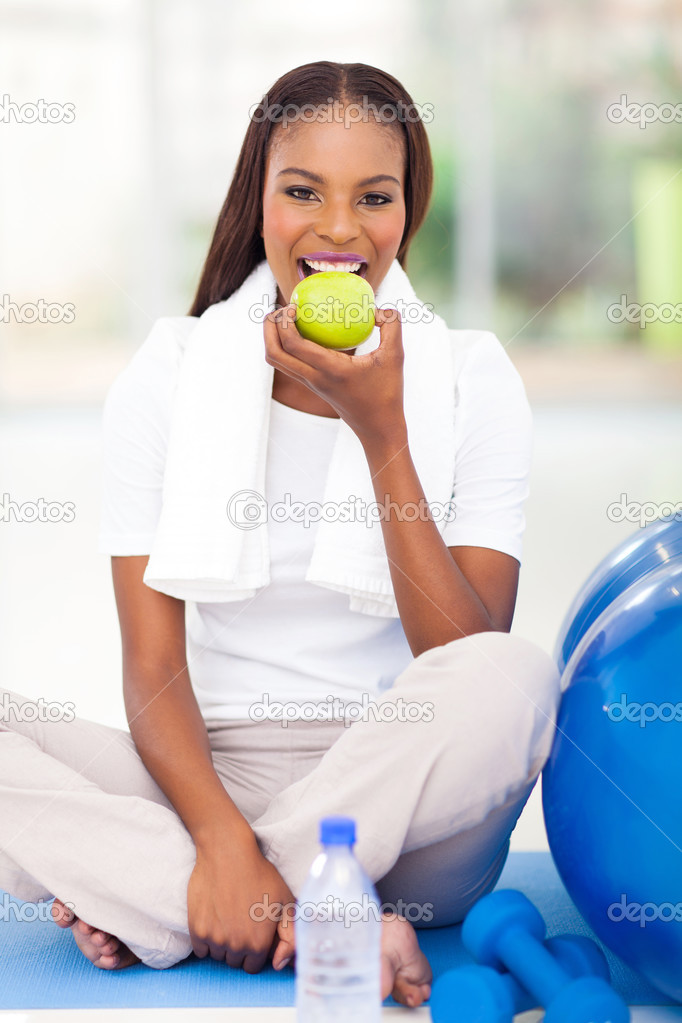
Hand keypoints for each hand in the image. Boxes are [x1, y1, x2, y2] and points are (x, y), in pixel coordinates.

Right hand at [187, 827, 294, 973]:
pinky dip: (206, 939)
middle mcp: (236, 946)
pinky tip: (214, 918)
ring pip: (218, 955)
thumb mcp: (286, 901)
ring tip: (227, 916)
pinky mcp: (197, 929)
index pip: (253, 966)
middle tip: (240, 920)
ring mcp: (215, 939)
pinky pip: (200, 949)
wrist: (228, 853)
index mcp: (259, 943)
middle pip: (235, 961)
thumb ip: (290, 936)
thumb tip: (280, 964)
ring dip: (222, 943)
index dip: (255, 949)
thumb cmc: (260, 874)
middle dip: (239, 947)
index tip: (253, 932)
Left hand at [263, 305, 406, 446]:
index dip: (285, 322)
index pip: (293, 345)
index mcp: (329, 370)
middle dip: (269, 328)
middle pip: (274, 353)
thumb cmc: (388, 393)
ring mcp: (310, 384)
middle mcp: (314, 379)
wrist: (377, 428)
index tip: (294, 305)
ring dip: (273, 338)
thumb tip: (378, 308)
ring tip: (285, 318)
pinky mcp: (312, 387)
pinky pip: (289, 364)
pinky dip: (287, 347)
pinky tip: (304, 332)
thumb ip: (392, 325)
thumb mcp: (396, 356)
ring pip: (277, 361)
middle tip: (280, 308)